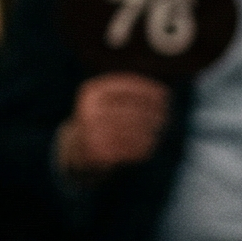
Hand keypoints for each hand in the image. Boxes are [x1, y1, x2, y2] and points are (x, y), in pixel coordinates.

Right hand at [57, 72, 171, 179]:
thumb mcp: (108, 99)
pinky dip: (144, 148)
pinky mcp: (98, 153)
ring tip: (156, 132)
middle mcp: (90, 110)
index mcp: (92, 92)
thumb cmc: (102, 118)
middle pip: (134, 112)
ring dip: (151, 132)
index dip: (149, 91)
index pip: (128, 88)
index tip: (165, 95)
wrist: (76, 147)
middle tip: (164, 118)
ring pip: (135, 132)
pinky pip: (131, 150)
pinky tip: (147, 145)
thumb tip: (165, 94)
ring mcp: (92, 132)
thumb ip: (131, 94)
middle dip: (153, 114)